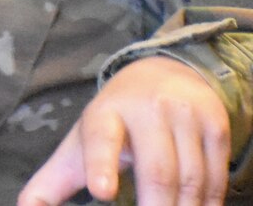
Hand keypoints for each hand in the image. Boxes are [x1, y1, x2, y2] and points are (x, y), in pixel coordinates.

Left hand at [18, 56, 230, 205]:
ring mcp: (184, 115)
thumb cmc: (113, 123)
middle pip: (156, 171)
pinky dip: (208, 203)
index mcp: (103, 114)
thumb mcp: (79, 145)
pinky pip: (217, 176)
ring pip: (191, 179)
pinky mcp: (214, 125)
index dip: (101, 165)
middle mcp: (146, 109)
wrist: (161, 76)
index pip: (101, 139)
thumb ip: (52, 183)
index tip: (102, 191)